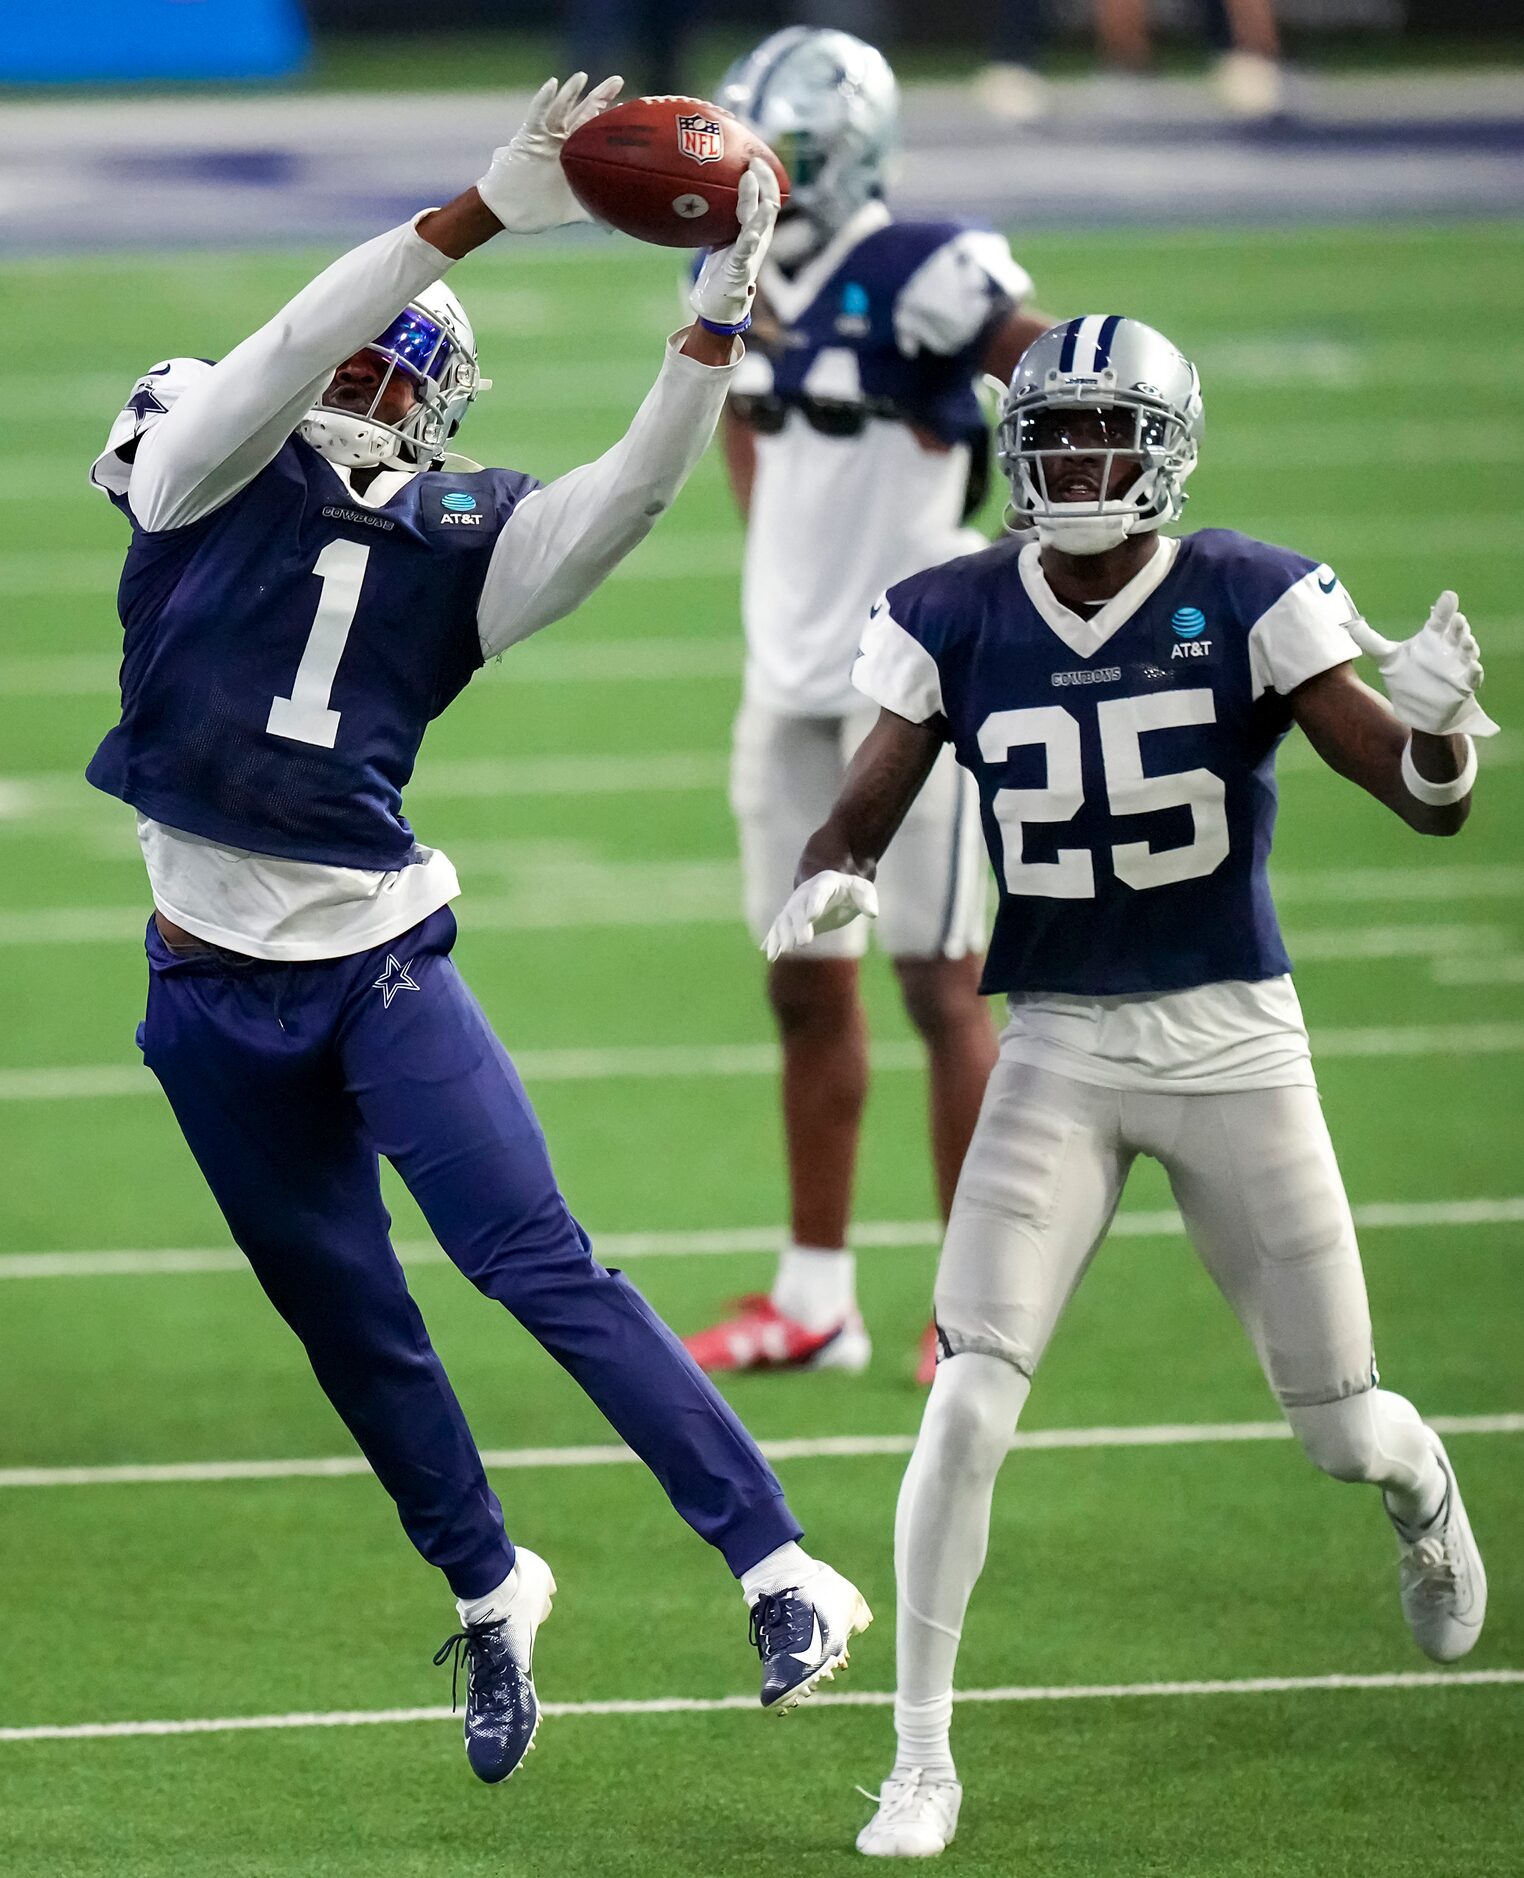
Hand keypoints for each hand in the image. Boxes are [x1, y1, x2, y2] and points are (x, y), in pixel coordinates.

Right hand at [476, 73, 622, 234]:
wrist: (510, 212)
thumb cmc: (540, 209)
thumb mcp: (572, 210)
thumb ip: (593, 212)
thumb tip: (615, 225)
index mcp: (575, 154)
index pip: (596, 131)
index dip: (611, 118)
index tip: (631, 107)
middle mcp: (562, 141)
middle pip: (584, 113)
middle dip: (600, 97)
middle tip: (618, 80)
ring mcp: (545, 138)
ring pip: (560, 110)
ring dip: (571, 93)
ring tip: (583, 77)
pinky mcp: (527, 138)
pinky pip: (536, 116)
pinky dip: (543, 101)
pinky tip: (552, 84)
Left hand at [690, 158, 780, 328]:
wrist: (720, 302)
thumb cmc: (720, 268)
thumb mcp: (719, 236)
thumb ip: (719, 215)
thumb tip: (699, 189)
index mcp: (754, 227)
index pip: (766, 195)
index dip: (764, 175)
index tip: (754, 155)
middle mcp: (759, 237)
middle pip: (770, 204)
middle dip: (765, 181)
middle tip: (754, 161)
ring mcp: (753, 252)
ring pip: (762, 225)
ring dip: (760, 208)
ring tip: (758, 191)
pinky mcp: (742, 268)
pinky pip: (747, 251)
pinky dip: (749, 240)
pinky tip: (750, 234)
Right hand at [762, 871, 878, 961]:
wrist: (833, 889)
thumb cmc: (851, 891)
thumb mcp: (864, 890)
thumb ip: (868, 899)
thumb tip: (873, 913)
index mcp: (825, 882)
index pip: (819, 892)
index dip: (815, 903)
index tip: (811, 917)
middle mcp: (805, 892)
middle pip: (798, 908)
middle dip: (799, 925)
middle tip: (803, 942)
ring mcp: (794, 905)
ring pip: (785, 919)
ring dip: (783, 934)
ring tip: (784, 951)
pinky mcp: (790, 918)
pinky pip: (778, 928)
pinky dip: (773, 940)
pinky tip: (771, 955)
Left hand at [1345, 593, 1498, 737]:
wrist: (1424, 710)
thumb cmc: (1410, 677)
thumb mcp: (1388, 659)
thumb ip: (1371, 642)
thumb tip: (1350, 625)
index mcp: (1432, 638)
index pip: (1439, 620)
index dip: (1444, 608)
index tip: (1449, 595)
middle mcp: (1448, 648)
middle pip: (1456, 632)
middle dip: (1458, 625)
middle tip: (1457, 619)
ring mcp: (1458, 665)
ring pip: (1468, 651)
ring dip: (1469, 645)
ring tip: (1466, 641)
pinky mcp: (1464, 684)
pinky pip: (1473, 676)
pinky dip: (1474, 671)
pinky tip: (1474, 667)